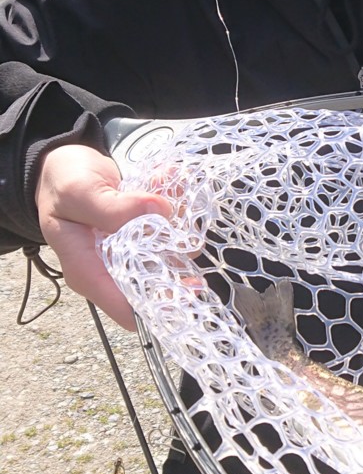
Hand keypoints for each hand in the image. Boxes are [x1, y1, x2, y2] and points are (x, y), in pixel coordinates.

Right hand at [35, 143, 171, 328]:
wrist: (62, 163)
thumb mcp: (79, 192)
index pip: (127, 310)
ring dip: (181, 227)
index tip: (190, 285)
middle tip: (189, 233)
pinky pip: (170, 232)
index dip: (160, 306)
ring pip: (171, 257)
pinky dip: (177, 209)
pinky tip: (170, 184)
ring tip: (176, 195)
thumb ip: (113, 208)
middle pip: (156, 288)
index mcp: (87, 271)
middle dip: (179, 261)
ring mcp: (129, 254)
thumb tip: (158, 213)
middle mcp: (110, 269)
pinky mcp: (142, 237)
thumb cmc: (62, 181)